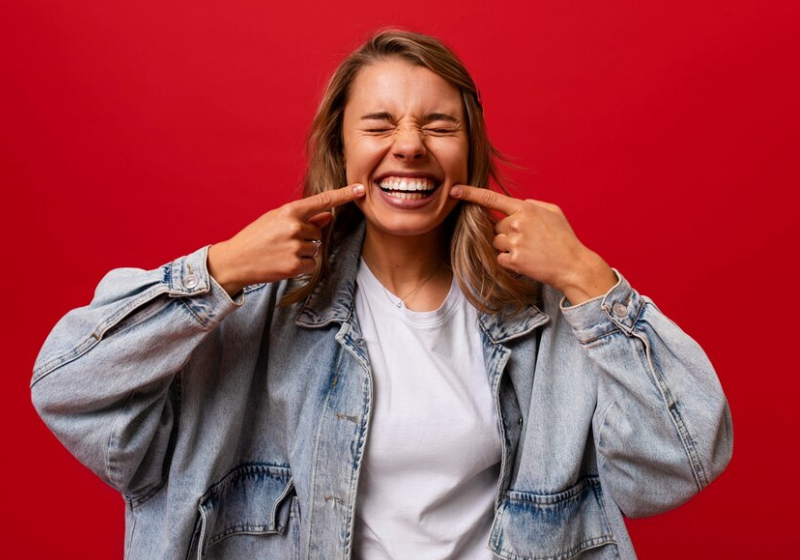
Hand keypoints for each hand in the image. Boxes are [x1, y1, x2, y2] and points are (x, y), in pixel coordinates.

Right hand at [208, 184, 365, 295]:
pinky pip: (311, 263)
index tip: (361, 189)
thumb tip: (329, 216)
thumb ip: (305, 218)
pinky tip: (283, 262)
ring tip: (280, 252)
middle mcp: (295, 227)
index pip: (323, 200)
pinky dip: (301, 265)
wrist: (235, 260)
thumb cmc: (256, 238)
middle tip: (282, 241)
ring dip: (303, 252)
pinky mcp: (295, 265)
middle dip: (305, 237)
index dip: (344, 194)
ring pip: (315, 248)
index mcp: (289, 211)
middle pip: (318, 232)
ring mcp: (296, 246)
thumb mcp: (276, 221)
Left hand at [450, 185, 615, 303]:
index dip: (470, 194)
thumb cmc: (564, 238)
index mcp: (526, 209)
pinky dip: (509, 260)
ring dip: (506, 246)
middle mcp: (517, 224)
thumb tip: (515, 204)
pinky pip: (499, 258)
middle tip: (528, 239)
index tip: (454, 190)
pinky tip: (526, 260)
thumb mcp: (553, 212)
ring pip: (495, 241)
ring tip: (528, 250)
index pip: (491, 198)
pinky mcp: (513, 261)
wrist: (573, 266)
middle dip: (506, 231)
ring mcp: (514, 243)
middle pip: (495, 225)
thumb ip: (531, 204)